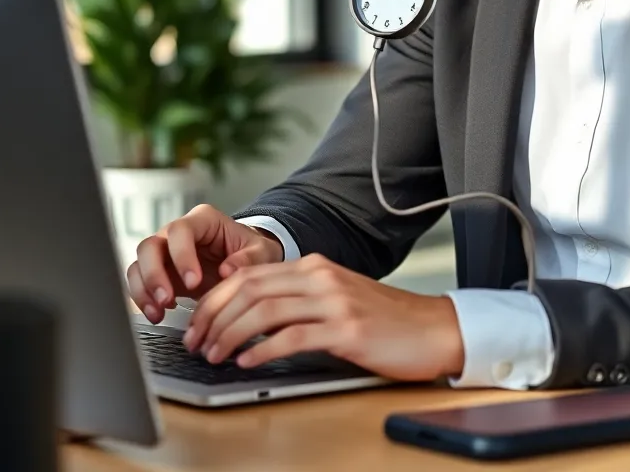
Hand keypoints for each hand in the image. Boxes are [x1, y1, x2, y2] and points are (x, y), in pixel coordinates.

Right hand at [127, 204, 283, 323]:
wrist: (245, 262)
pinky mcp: (158, 273)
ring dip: (144, 290)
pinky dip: (143, 300)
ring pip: (138, 264)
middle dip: (154, 274)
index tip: (193, 281)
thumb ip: (249, 258)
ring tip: (158, 312)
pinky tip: (157, 315)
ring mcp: (164, 253)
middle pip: (150, 245)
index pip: (181, 230)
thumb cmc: (252, 251)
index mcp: (203, 221)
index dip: (182, 255)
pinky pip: (138, 283)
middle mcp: (177, 233)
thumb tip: (228, 270)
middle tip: (167, 299)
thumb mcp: (261, 252)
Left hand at [182, 254, 464, 382]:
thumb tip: (249, 314)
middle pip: (250, 289)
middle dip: (214, 317)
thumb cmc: (385, 321)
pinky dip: (262, 350)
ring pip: (265, 310)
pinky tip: (247, 362)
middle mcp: (322, 277)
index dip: (216, 300)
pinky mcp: (347, 328)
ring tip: (214, 356)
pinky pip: (293, 337)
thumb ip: (299, 299)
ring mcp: (335, 301)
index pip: (250, 275)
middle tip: (196, 343)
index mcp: (316, 267)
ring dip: (231, 335)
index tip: (197, 324)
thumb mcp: (337, 299)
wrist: (433, 329)